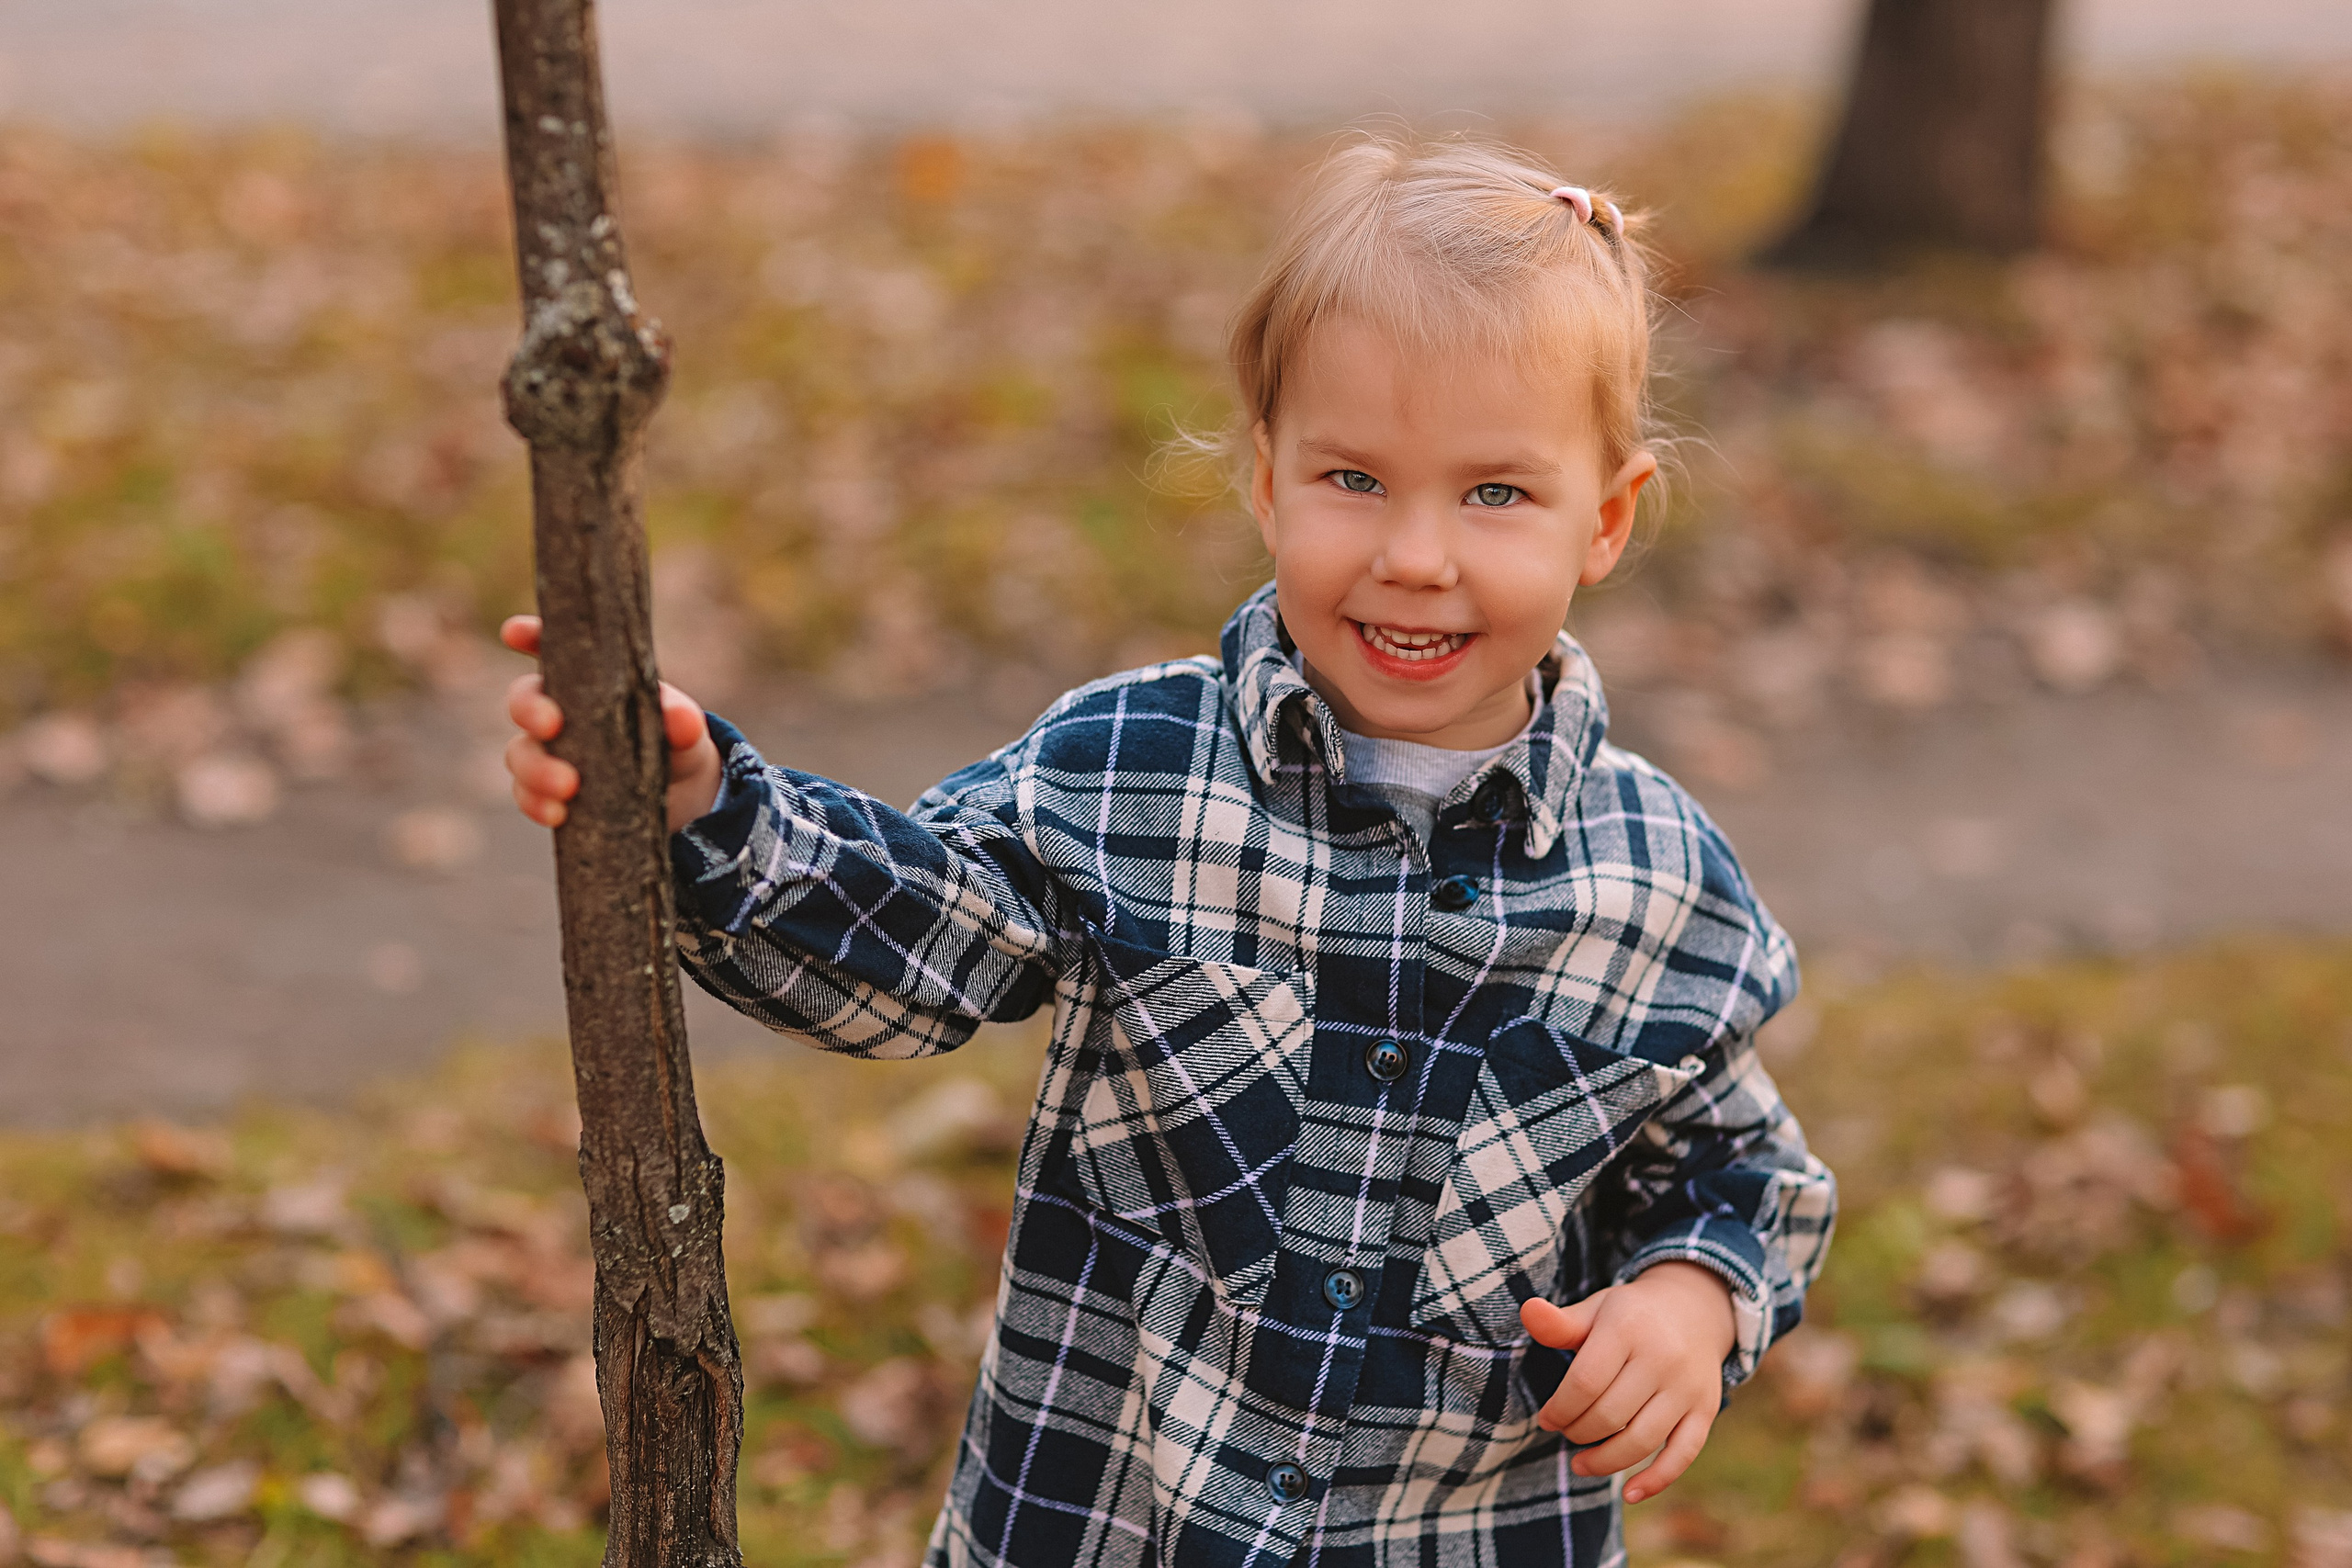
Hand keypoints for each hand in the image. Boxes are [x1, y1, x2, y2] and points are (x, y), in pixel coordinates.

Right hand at [500, 615, 723, 833]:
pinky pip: (527, 795)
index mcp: (588, 679)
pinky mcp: (546, 792)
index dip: (528, 635)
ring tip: (568, 787)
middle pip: (523, 700)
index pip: (550, 648)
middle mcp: (558, 710)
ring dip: (536, 769)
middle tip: (552, 725)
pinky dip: (537, 804)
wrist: (680, 799)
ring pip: (520, 752)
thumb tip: (680, 717)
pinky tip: (558, 814)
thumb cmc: (674, 743)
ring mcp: (547, 752)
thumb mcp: (685, 730)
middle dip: (529, 709)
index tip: (515, 632)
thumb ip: (682, 720)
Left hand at [1520, 1261, 1735, 1504]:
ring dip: (1605, 1462)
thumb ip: (1561, 1323)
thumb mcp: (1596, 1309)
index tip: (1547, 1419)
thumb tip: (1528, 1312)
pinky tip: (1629, 1495)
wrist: (1694, 1309)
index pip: (1585, 1382)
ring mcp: (1687, 1387)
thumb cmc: (1631, 1315)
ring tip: (1580, 1464)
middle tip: (1565, 1433)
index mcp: (1628, 1328)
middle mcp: (1662, 1357)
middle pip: (1610, 1415)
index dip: (1559, 1409)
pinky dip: (1656, 1480)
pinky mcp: (1706, 1410)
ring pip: (1642, 1441)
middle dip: (1578, 1433)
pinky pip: (1683, 1455)